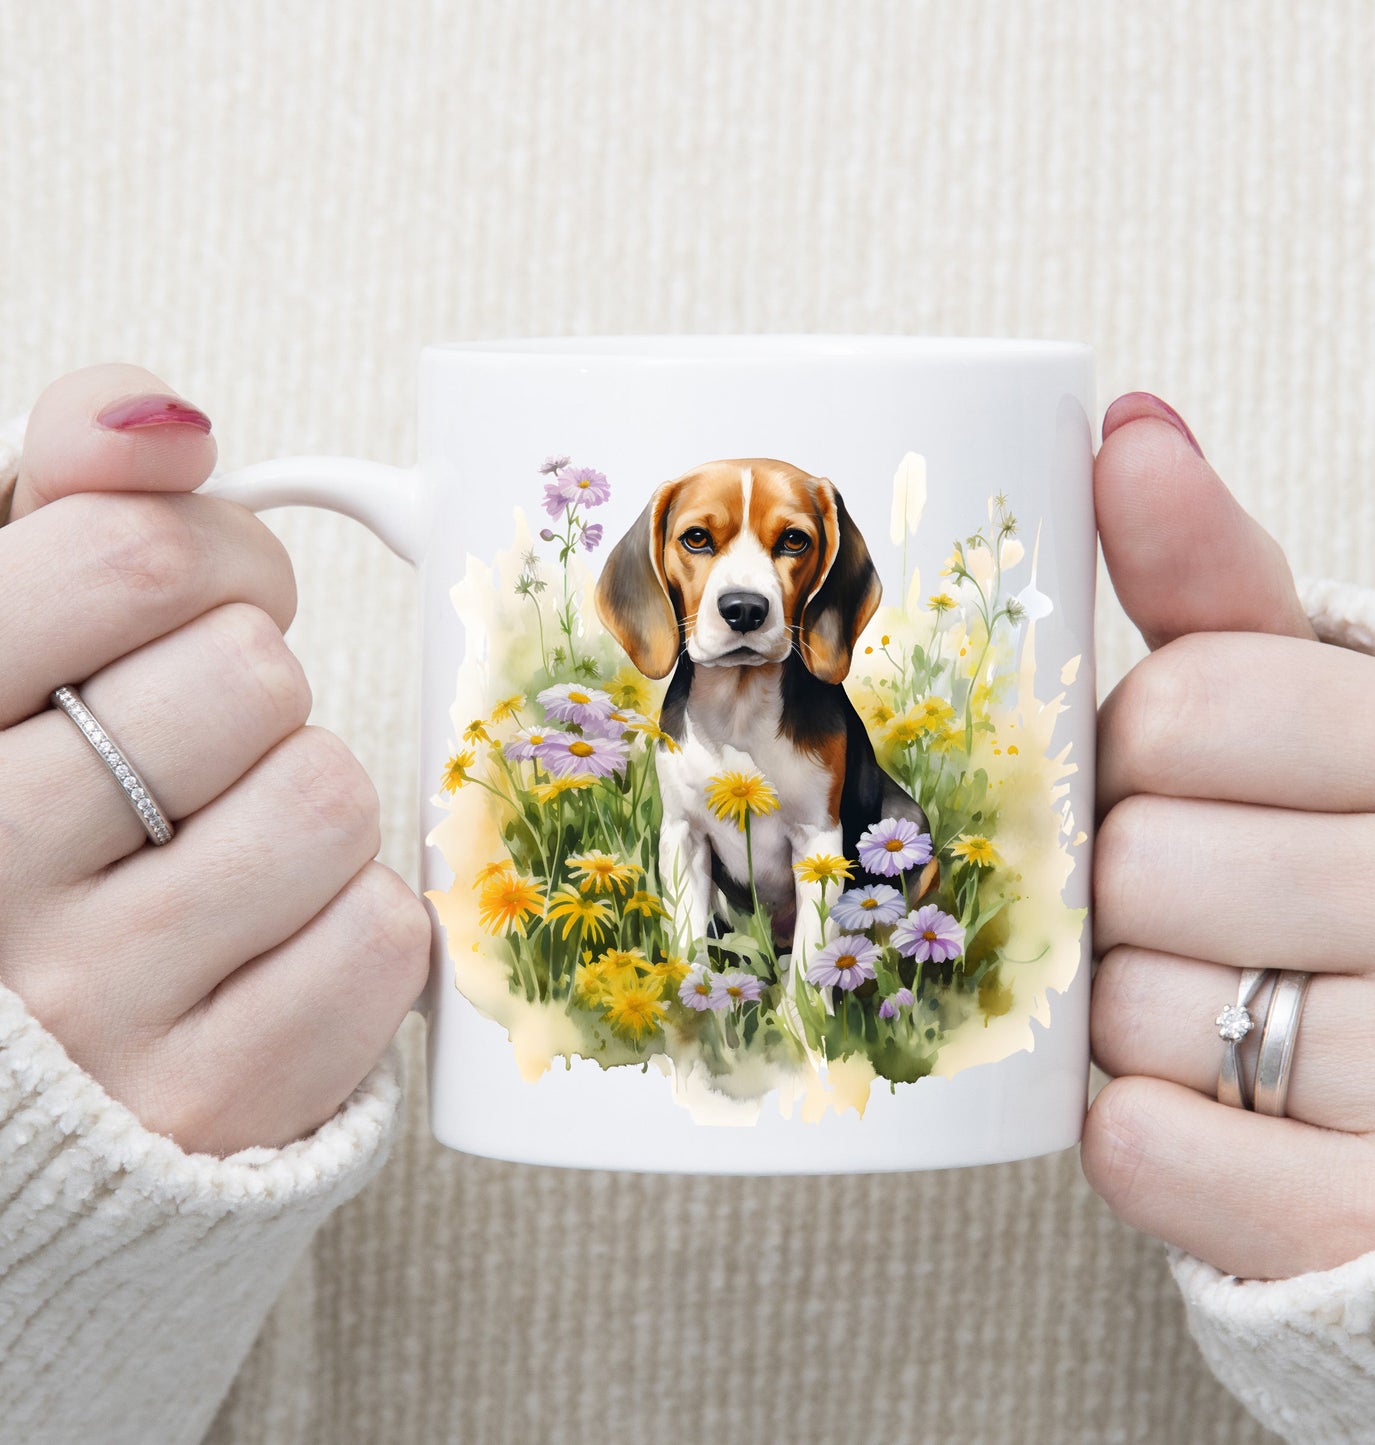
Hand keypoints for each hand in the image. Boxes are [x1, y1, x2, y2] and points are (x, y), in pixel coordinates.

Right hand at [0, 364, 428, 1154]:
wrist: (32, 1068)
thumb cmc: (33, 809)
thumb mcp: (6, 638)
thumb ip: (70, 501)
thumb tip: (167, 419)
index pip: (131, 559)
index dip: (215, 556)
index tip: (203, 598)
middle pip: (251, 675)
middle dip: (255, 685)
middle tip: (205, 740)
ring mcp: (94, 1007)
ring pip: (328, 797)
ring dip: (305, 803)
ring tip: (224, 845)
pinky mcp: (211, 1102)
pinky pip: (381, 937)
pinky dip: (354, 923)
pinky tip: (266, 941)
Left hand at [1081, 392, 1374, 1280]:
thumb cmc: (1373, 852)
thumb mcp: (1329, 700)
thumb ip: (1218, 579)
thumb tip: (1126, 424)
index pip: (1185, 705)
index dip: (1138, 748)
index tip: (1178, 774)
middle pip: (1135, 862)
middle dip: (1125, 881)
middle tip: (1191, 900)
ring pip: (1128, 1010)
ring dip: (1128, 1008)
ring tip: (1218, 998)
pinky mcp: (1368, 1215)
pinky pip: (1143, 1150)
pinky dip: (1138, 1131)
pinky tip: (1202, 1102)